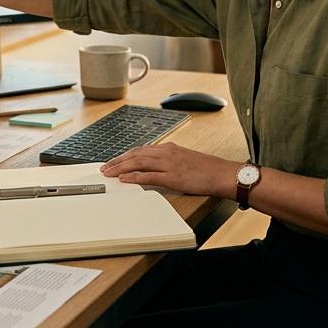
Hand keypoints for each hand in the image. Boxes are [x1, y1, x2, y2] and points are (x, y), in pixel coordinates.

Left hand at [100, 142, 238, 197]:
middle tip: (104, 168)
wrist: (222, 173)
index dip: (124, 155)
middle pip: (135, 155)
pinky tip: (124, 179)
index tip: (113, 161)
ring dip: (121, 168)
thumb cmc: (206, 169)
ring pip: (138, 163)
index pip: (140, 150)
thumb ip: (168, 162)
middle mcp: (166, 153)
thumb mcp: (183, 160)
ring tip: (109, 173)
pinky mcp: (173, 177)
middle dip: (117, 161)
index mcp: (168, 148)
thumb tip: (153, 169)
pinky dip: (134, 177)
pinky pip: (149, 176)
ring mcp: (169, 164)